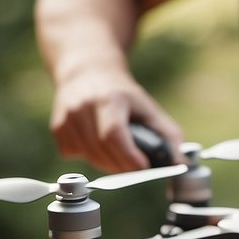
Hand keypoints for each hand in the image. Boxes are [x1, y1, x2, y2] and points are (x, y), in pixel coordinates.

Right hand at [49, 70, 182, 173]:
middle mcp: (83, 106)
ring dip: (106, 163)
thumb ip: (167, 135)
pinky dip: (88, 156)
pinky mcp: (57, 127)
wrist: (87, 71)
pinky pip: (74, 155)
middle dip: (122, 165)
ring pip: (88, 156)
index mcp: (108, 99)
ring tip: (118, 154)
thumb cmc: (121, 93)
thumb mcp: (147, 107)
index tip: (143, 167)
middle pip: (101, 150)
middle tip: (135, 166)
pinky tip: (96, 143)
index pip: (114, 134)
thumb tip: (181, 164)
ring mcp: (67, 116)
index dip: (129, 156)